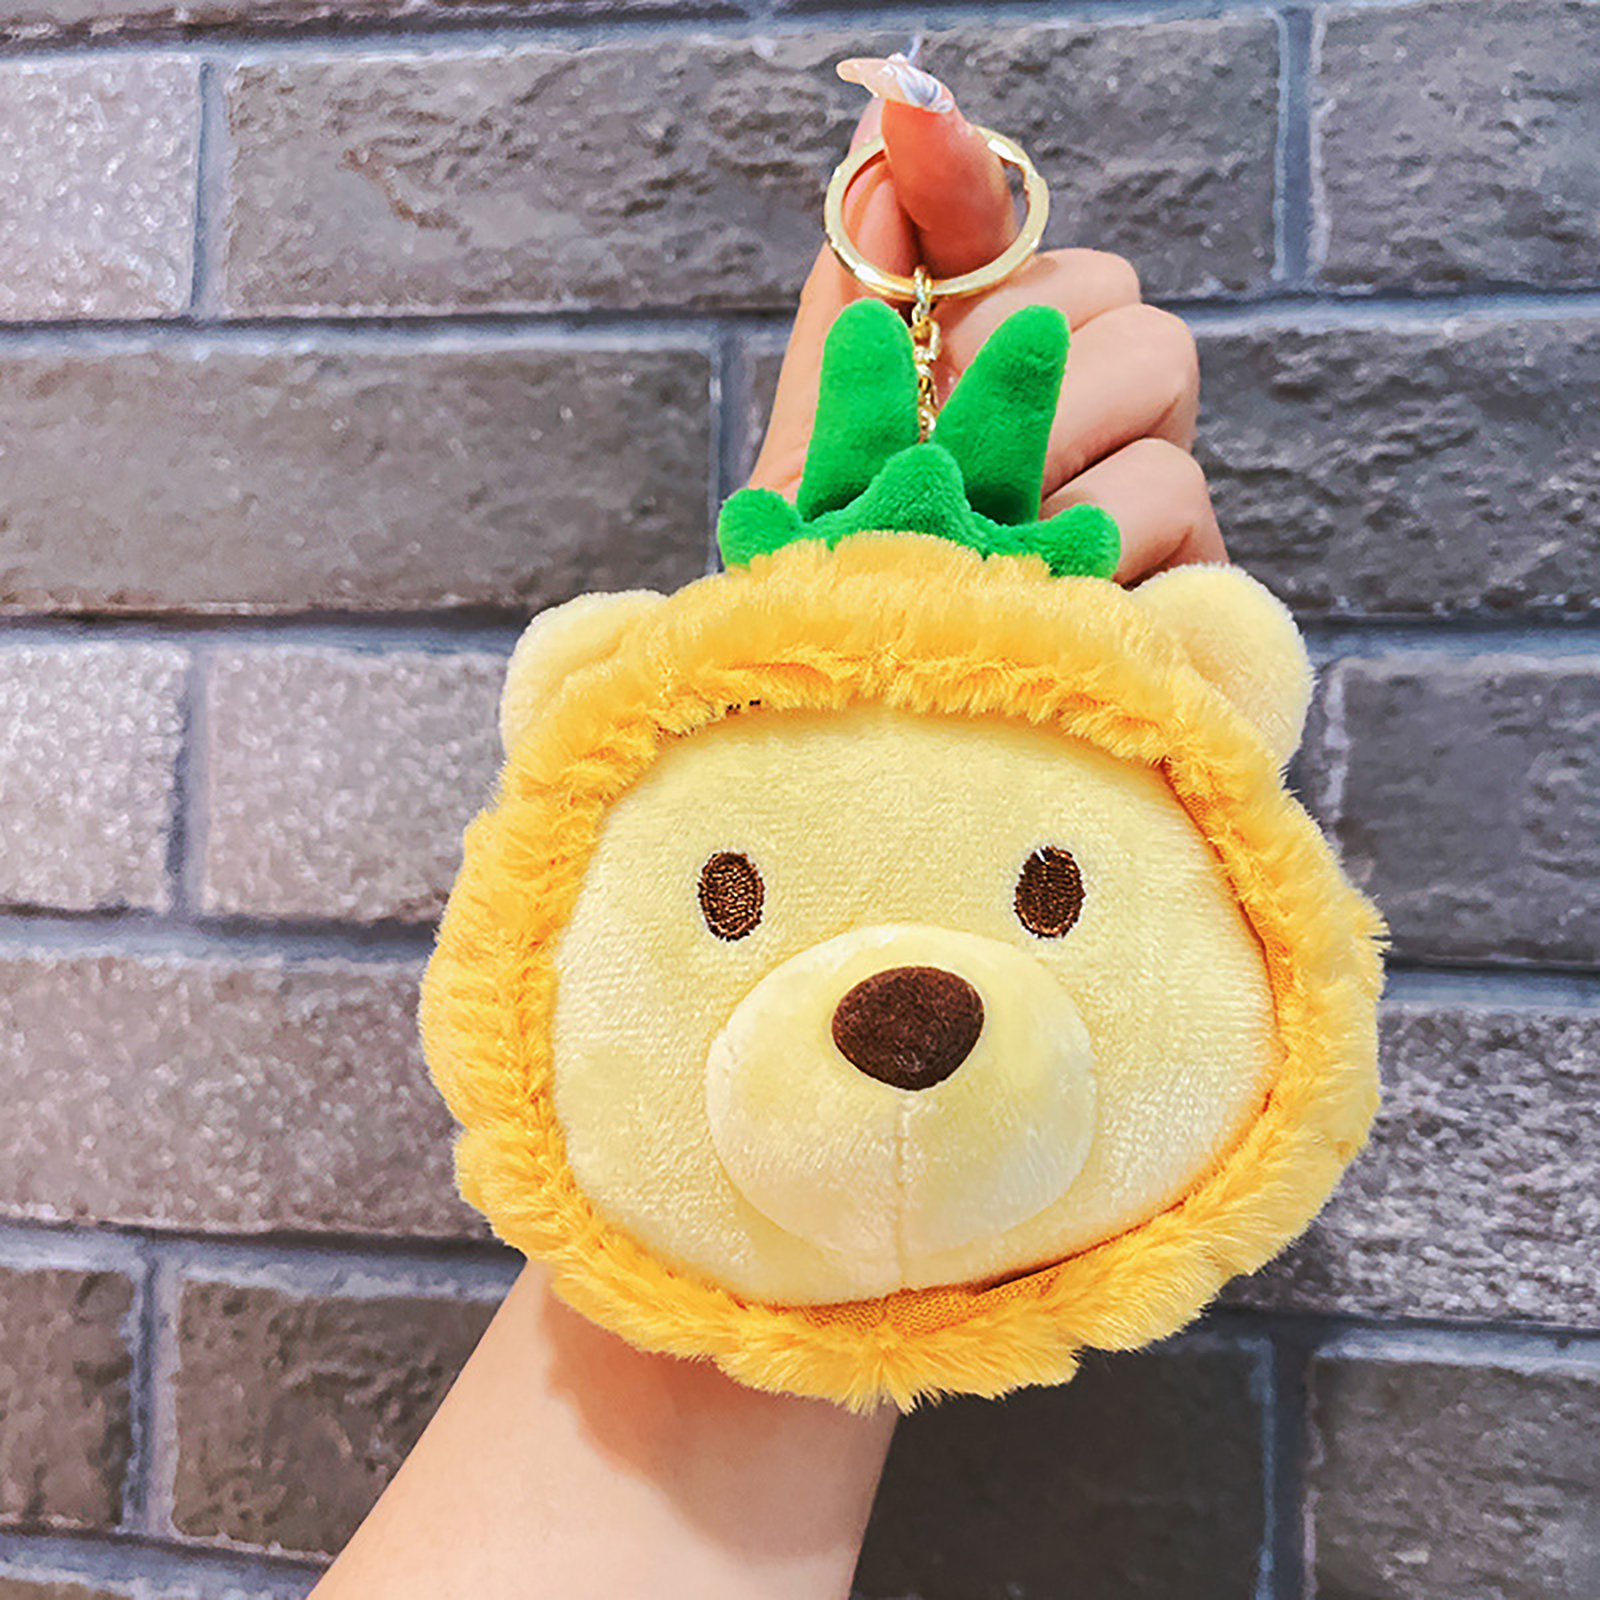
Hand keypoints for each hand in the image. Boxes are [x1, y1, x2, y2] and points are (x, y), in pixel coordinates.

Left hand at [748, 58, 1225, 582]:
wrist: (852, 737)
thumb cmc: (836, 591)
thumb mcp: (820, 436)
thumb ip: (862, 277)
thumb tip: (900, 110)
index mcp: (995, 367)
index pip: (1016, 239)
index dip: (964, 204)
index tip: (917, 171)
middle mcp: (1085, 415)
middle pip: (1114, 296)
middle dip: (1005, 372)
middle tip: (939, 467)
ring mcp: (1146, 500)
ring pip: (1156, 376)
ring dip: (1042, 463)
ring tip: (982, 550)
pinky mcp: (1195, 584)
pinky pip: (1171, 496)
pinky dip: (1084, 546)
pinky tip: (1036, 597)